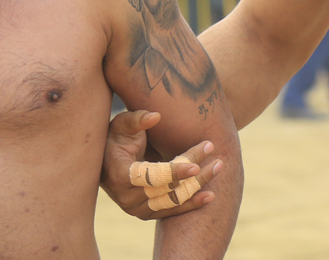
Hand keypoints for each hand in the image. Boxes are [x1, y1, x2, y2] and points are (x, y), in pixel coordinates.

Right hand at [100, 110, 222, 219]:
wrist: (110, 160)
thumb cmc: (117, 136)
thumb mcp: (122, 124)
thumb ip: (136, 120)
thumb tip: (155, 116)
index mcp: (120, 175)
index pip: (151, 176)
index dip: (174, 172)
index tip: (196, 165)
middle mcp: (127, 197)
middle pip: (167, 189)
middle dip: (194, 176)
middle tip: (218, 161)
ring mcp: (136, 208)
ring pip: (172, 201)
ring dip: (198, 187)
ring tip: (218, 168)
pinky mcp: (146, 212)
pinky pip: (171, 211)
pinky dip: (191, 204)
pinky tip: (210, 196)